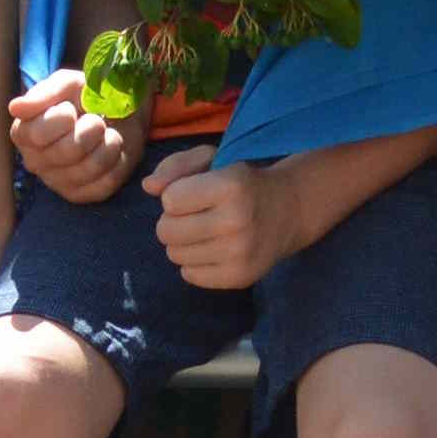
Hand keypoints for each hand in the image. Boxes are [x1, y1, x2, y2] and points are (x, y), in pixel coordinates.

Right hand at [8, 69, 141, 206]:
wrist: (117, 113)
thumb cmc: (85, 98)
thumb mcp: (67, 85)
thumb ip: (44, 94)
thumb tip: (15, 108)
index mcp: (24, 133)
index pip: (37, 134)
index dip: (62, 118)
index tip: (72, 108)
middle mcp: (35, 161)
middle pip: (67, 151)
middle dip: (91, 129)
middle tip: (97, 120)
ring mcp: (57, 182)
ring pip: (89, 168)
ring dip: (108, 144)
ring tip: (108, 133)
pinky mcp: (81, 195)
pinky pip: (105, 183)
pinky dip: (116, 161)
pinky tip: (111, 150)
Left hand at [146, 145, 295, 292]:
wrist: (288, 212)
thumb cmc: (241, 183)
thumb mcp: (211, 160)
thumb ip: (175, 165)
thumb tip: (148, 186)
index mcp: (231, 186)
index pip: (170, 200)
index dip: (176, 195)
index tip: (194, 194)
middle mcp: (237, 221)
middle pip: (166, 231)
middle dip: (172, 221)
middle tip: (194, 216)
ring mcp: (240, 253)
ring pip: (174, 255)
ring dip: (182, 243)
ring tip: (204, 232)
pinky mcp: (239, 278)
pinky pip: (189, 275)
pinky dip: (194, 263)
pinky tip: (213, 250)